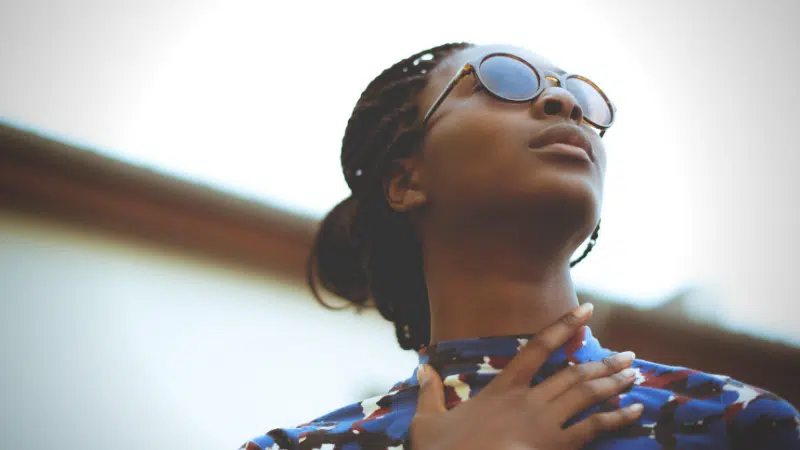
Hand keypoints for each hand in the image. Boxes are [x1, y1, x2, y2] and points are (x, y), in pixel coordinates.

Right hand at [409, 303, 642, 449]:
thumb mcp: (427, 422)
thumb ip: (429, 392)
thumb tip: (422, 368)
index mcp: (502, 388)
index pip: (538, 347)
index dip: (564, 326)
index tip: (587, 311)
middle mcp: (528, 400)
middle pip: (574, 372)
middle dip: (605, 362)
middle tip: (629, 355)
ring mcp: (544, 424)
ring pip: (587, 395)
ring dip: (614, 383)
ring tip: (635, 374)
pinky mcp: (554, 447)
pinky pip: (593, 428)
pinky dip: (617, 417)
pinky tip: (634, 410)